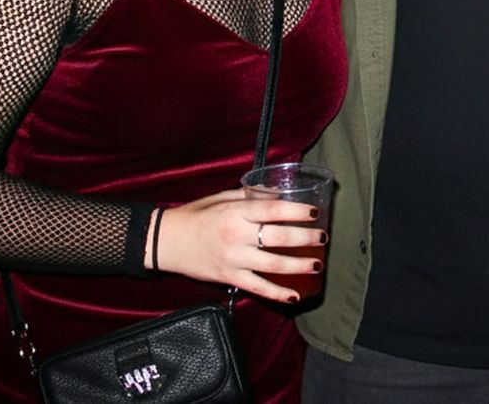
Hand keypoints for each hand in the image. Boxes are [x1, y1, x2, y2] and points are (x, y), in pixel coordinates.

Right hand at [151, 190, 324, 304]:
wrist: (165, 241)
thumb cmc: (195, 215)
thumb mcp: (221, 198)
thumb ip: (249, 197)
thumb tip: (277, 193)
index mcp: (236, 213)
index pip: (273, 210)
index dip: (296, 211)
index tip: (314, 212)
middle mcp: (237, 236)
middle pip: (279, 238)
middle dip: (305, 238)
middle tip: (323, 237)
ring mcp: (234, 259)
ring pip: (273, 265)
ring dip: (299, 265)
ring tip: (317, 264)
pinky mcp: (229, 278)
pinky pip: (258, 288)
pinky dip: (278, 293)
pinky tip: (295, 295)